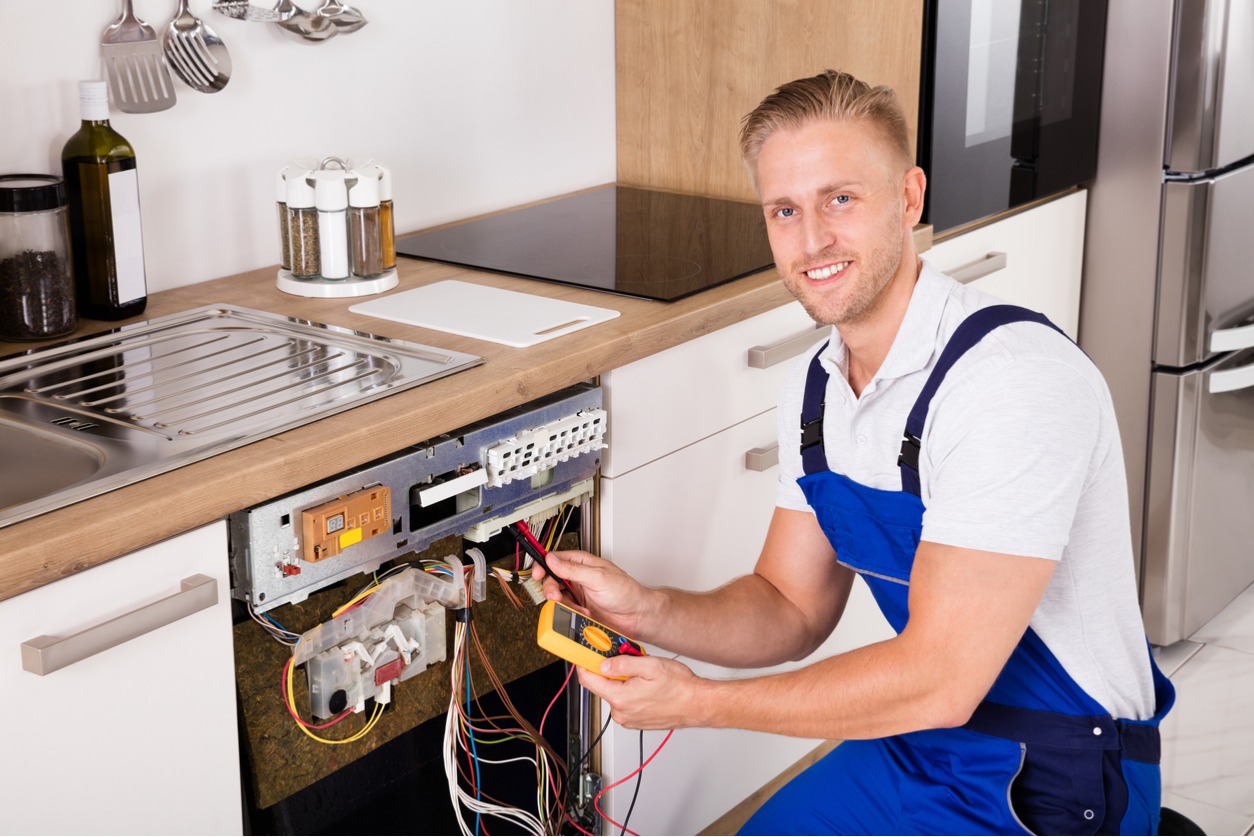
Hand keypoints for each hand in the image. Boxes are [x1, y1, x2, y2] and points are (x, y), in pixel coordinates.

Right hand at [535, 550, 653, 638]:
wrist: (637, 616)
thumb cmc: (626, 592)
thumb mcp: (598, 577)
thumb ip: (573, 569)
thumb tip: (552, 560)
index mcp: (582, 563)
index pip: (555, 559)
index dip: (543, 565)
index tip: (537, 574)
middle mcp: (578, 577)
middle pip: (552, 579)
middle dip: (550, 588)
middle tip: (555, 595)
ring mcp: (579, 594)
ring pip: (557, 597)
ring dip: (561, 603)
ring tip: (573, 606)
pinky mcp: (580, 609)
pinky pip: (565, 611)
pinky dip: (570, 613)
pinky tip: (581, 613)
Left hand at [577, 654, 704, 730]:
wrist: (698, 704)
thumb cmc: (680, 687)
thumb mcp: (650, 665)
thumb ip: (623, 664)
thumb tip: (604, 664)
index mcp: (621, 698)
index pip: (588, 680)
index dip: (584, 664)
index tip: (584, 654)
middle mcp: (621, 712)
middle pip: (602, 686)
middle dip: (612, 671)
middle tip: (629, 660)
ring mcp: (629, 719)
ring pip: (615, 693)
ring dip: (623, 682)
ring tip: (644, 675)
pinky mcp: (636, 722)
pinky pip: (625, 703)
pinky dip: (631, 692)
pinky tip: (647, 686)